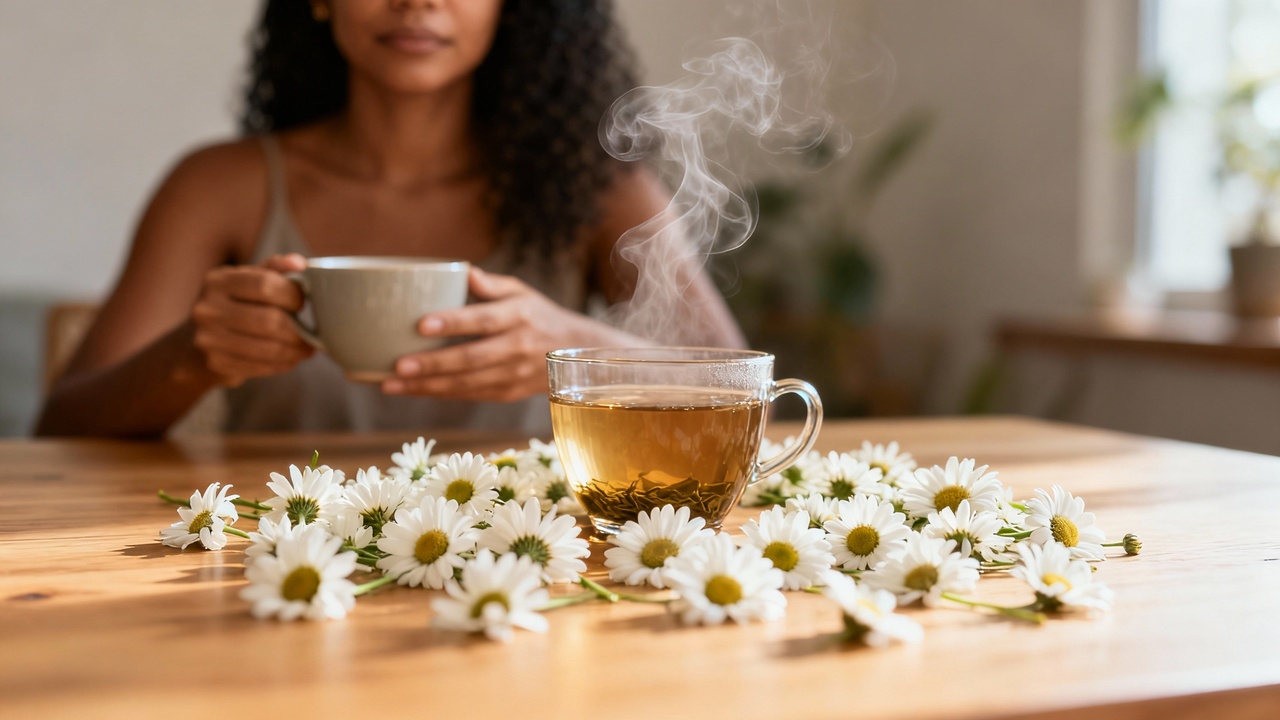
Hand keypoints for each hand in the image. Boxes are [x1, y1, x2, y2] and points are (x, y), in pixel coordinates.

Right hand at [190, 254, 313, 386]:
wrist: (196, 346)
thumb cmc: (234, 307)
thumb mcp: (247, 281)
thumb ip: (273, 269)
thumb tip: (299, 263)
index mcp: (218, 281)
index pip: (265, 284)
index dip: (293, 295)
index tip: (304, 302)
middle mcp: (208, 308)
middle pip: (270, 320)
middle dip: (298, 329)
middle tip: (312, 334)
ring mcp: (209, 338)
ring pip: (269, 348)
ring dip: (296, 351)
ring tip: (306, 349)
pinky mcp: (216, 364)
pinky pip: (262, 367)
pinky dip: (284, 364)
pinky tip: (291, 359)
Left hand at [382, 268, 624, 402]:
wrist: (577, 353)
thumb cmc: (537, 315)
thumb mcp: (522, 292)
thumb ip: (492, 284)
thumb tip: (463, 270)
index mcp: (519, 315)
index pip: (483, 320)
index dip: (453, 323)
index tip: (421, 324)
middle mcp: (517, 347)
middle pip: (471, 358)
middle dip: (432, 364)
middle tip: (397, 365)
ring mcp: (513, 375)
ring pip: (466, 384)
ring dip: (427, 386)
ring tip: (390, 384)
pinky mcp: (507, 394)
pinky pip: (469, 396)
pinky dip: (438, 394)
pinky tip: (411, 391)